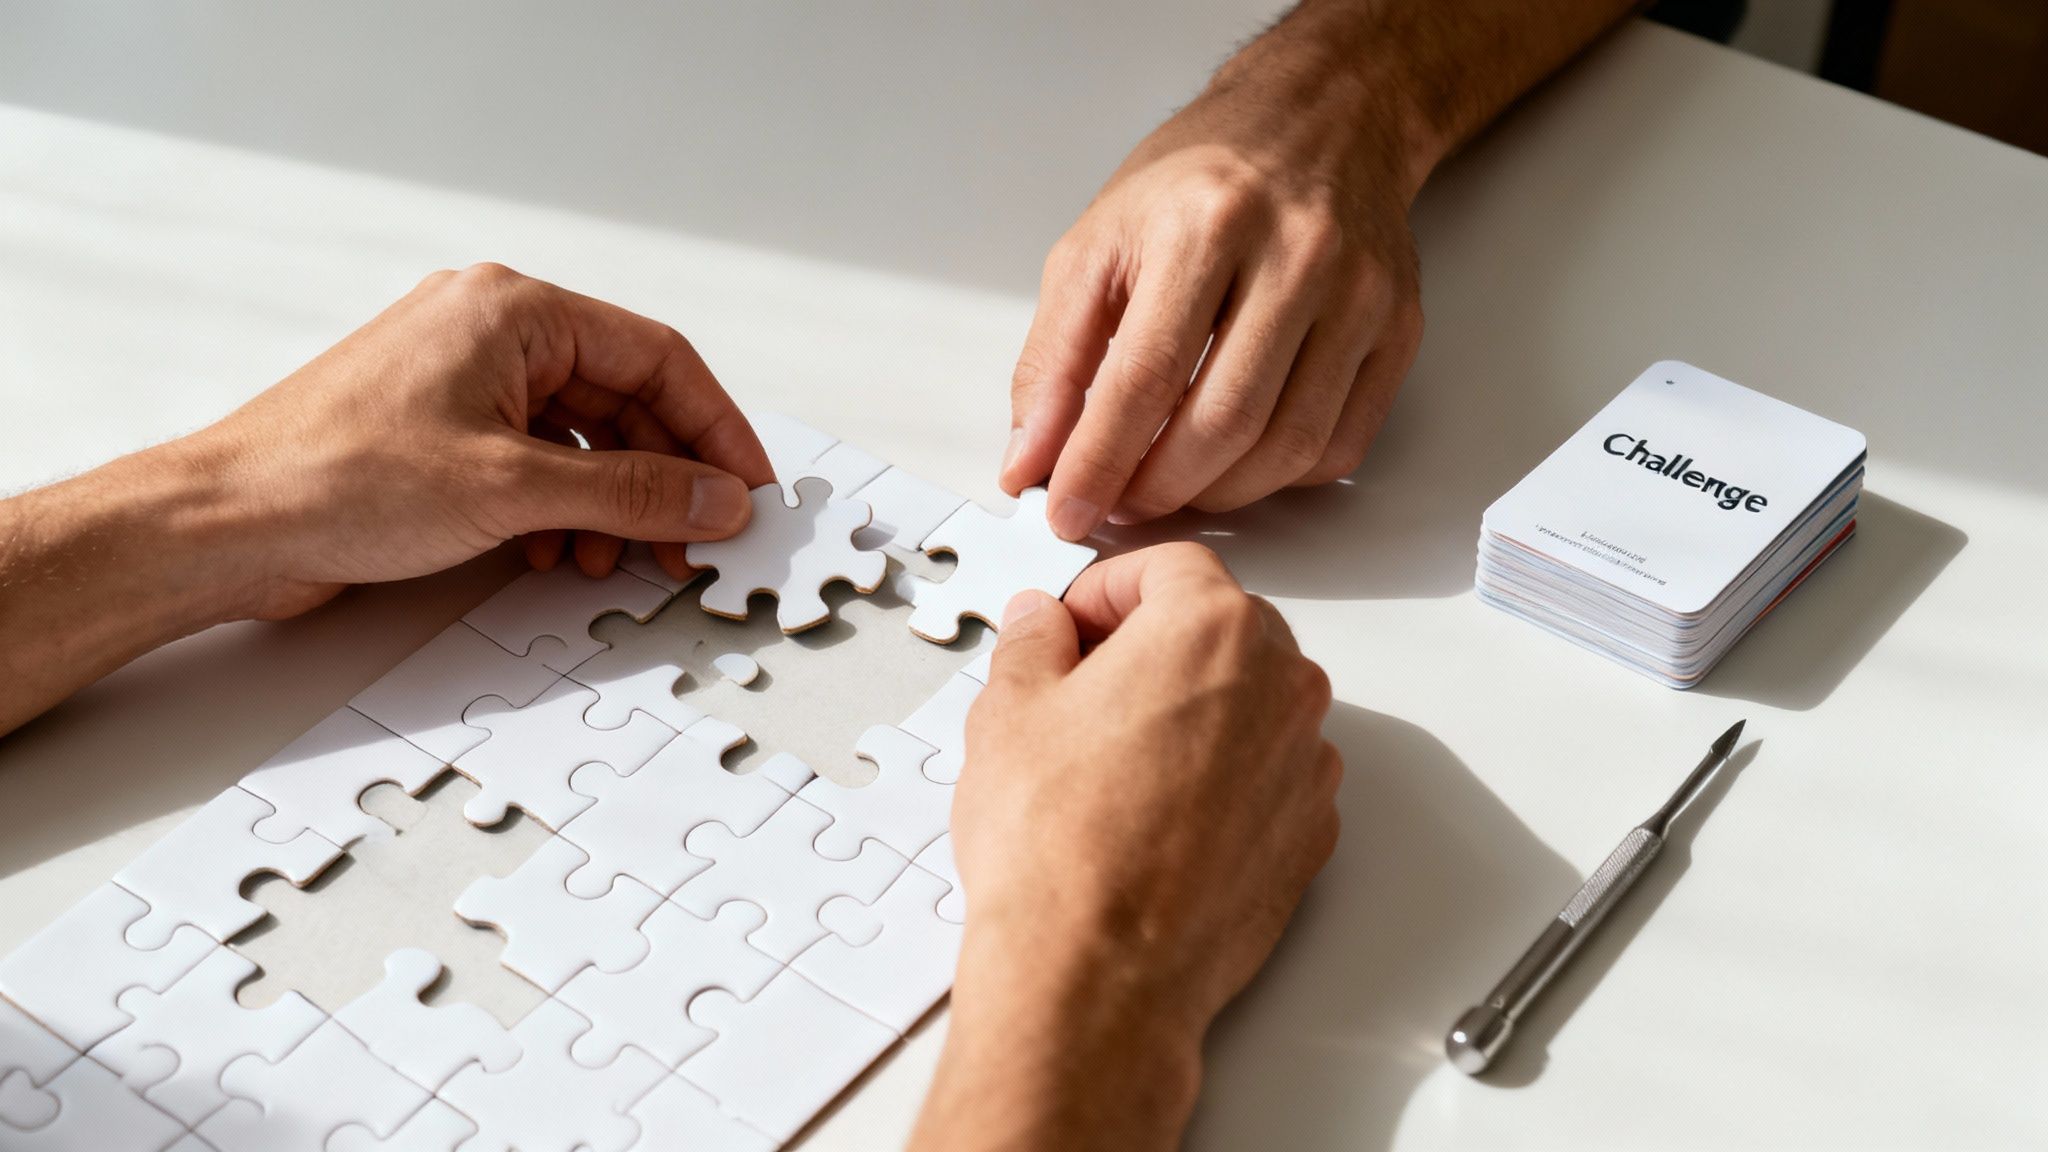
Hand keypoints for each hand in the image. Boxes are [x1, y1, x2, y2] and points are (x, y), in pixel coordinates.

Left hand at [0, 264, 771, 733]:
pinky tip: (563, 557)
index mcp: (514, 309)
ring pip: (583, 440)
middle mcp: (492, 332)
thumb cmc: (337, 478)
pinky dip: (564, 512)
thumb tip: (718, 497)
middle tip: (700, 540)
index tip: (751, 488)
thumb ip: (634, 493)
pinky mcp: (442, 435)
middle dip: (665, 477)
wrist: (225, 525)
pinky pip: (537, 464)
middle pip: (624, 402)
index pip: (658, 358)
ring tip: (622, 560)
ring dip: (614, 504)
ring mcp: (464, 383)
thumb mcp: (514, 489)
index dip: (717, 428)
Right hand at [913, 543, 1338, 1149]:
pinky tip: (1153, 814)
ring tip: (1111, 761)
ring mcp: (1306, 763)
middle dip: (1152, 642)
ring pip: (1247, 701)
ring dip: (1189, 709)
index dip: (1105, 588)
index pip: (1169, 565)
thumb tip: (1040, 623)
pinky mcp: (1310, 834)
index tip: (1069, 623)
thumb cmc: (1058, 847)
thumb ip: (1031, 642)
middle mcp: (1281, 685)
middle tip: (1081, 686)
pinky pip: (1266, 773)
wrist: (1098, 975)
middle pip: (1219, 626)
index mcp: (1212, 629)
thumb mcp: (1009, 711)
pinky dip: (1219, 776)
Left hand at [1001, 32, 1426, 539]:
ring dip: (1217, 495)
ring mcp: (1359, 295)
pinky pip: (1339, 443)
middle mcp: (1296, 255)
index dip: (1099, 462)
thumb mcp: (1097, 245)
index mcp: (1207, 223)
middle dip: (1157, 489)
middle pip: (1222, 423)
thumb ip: (1054, 358)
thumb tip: (1032, 460)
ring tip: (1170, 488)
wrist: (1317, 122)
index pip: (1145, 378)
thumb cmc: (1200, 181)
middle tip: (1118, 503)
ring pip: (1287, 446)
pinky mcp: (1398, 328)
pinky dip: (1280, 476)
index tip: (1068, 509)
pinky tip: (1238, 461)